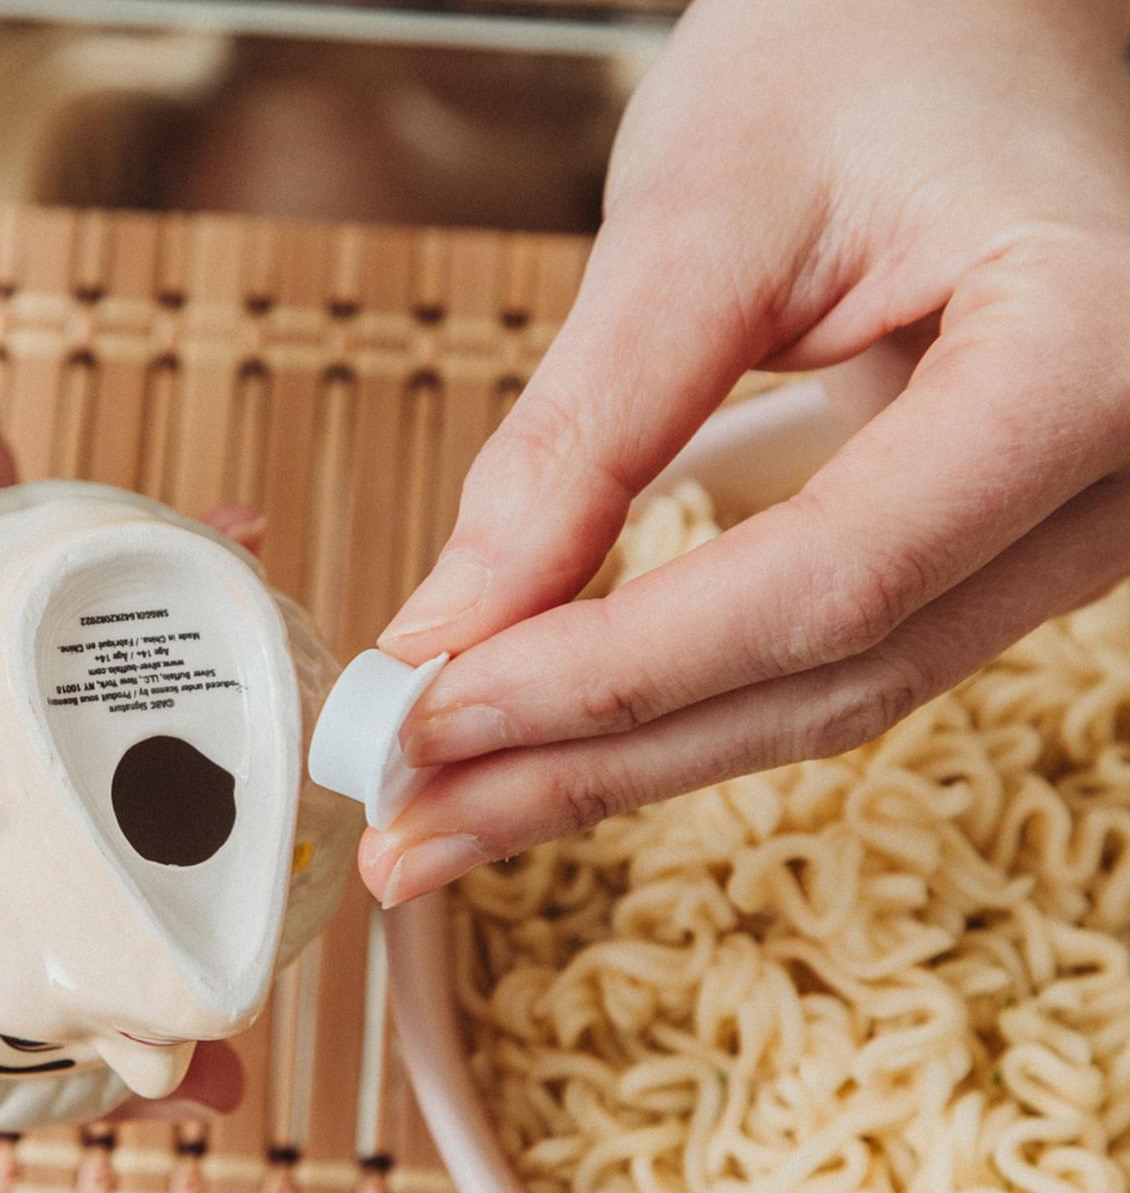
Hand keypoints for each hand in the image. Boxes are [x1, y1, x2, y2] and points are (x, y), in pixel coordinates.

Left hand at [365, 0, 1129, 907]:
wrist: (991, 1)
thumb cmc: (881, 34)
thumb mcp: (706, 203)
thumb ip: (584, 429)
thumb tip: (451, 625)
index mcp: (1096, 357)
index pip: (826, 579)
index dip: (608, 673)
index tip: (432, 716)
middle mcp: (1123, 475)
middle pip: (829, 680)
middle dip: (594, 764)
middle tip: (413, 830)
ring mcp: (1077, 522)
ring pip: (832, 693)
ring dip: (625, 760)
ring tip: (451, 805)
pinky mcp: (1003, 537)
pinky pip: (838, 648)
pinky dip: (680, 696)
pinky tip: (550, 732)